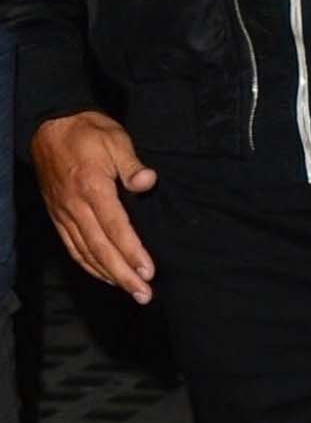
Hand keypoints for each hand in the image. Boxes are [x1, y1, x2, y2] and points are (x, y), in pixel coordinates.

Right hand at [32, 111, 157, 302]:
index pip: (115, 228)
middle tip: (144, 295)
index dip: (132, 253)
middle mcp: (76, 207)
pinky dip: (89, 266)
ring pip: (86, 253)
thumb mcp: (115, 139)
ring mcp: (64, 214)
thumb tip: (147, 182)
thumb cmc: (88, 132)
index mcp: (92, 189)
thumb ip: (131, 165)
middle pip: (100, 249)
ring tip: (130, 292)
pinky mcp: (58, 216)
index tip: (148, 272)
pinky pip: (73, 247)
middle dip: (123, 275)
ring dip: (108, 276)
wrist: (51, 127)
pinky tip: (105, 276)